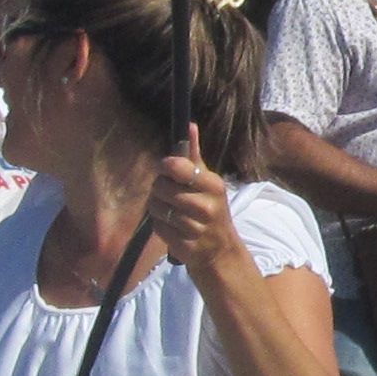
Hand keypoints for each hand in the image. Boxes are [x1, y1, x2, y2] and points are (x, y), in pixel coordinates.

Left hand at [148, 152, 253, 276]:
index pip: (177, 167)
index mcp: (212, 185)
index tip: (167, 170)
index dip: (165, 167)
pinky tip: (171, 225)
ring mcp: (195, 226)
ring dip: (158, 208)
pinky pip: (157, 226)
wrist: (220, 249)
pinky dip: (160, 225)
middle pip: (161, 187)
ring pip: (157, 207)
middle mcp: (206, 205)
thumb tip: (189, 125)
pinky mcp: (184, 244)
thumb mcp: (207, 181)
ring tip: (170, 210)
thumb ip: (194, 154)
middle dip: (160, 189)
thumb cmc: (210, 208)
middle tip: (169, 194)